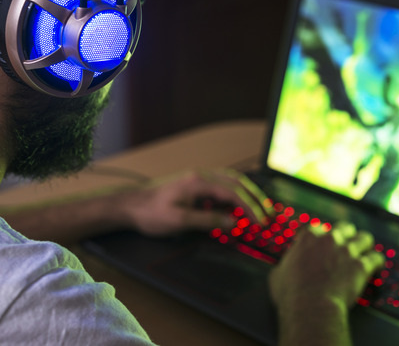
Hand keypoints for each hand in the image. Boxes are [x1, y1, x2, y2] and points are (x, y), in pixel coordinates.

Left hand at [118, 168, 271, 236]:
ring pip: (231, 181)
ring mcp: (198, 178)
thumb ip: (208, 220)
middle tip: (268, 214)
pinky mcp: (194, 184)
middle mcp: (201, 176)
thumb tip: (232, 221)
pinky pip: (221, 185)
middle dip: (255, 198)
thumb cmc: (150, 213)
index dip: (249, 208)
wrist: (130, 205)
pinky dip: (234, 193)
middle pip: (237, 182)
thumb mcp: (179, 221)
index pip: (233, 193)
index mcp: (198, 182)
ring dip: (247, 194)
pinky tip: (237, 205)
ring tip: (259, 208)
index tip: (260, 222)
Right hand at [269, 221, 384, 319]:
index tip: (322, 243)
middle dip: (347, 234)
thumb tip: (284, 268)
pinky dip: (377, 262)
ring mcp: (347, 251)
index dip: (322, 236)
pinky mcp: (361, 265)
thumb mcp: (278, 274)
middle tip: (347, 244)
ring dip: (365, 244)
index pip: (318, 227)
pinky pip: (376, 257)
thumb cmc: (291, 294)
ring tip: (366, 250)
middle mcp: (329, 238)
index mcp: (308, 237)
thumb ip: (285, 264)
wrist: (310, 307)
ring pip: (364, 238)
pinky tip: (377, 265)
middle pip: (345, 227)